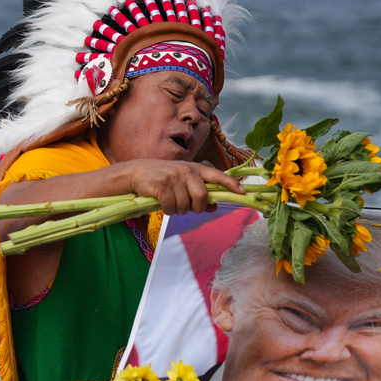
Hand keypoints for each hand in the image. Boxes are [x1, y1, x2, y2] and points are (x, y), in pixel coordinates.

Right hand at [121, 159, 244, 215]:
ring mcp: (175, 177)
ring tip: (171, 203)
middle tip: (188, 208)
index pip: (218, 176)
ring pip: (186, 206)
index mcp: (196, 169)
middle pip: (202, 197)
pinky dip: (168, 211)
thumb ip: (200, 193)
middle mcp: (187, 171)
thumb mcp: (184, 182)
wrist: (137, 173)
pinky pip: (171, 207)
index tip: (243, 192)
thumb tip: (214, 207)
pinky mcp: (162, 185)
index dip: (231, 185)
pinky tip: (162, 204)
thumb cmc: (164, 179)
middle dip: (197, 208)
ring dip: (179, 210)